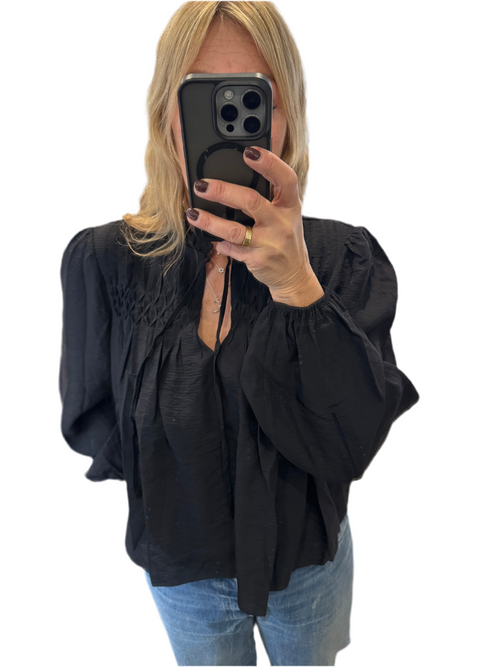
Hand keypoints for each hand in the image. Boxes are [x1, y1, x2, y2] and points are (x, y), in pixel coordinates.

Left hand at [185, 146, 315, 296]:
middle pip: (251, 201)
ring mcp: (270, 243)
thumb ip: (269, 196)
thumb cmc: (284, 237)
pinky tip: (212, 239)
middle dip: (223, 191)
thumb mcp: (285, 214)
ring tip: (193, 213)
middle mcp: (282, 222)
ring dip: (210, 221)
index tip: (250, 151)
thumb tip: (235, 174)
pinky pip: (232, 249)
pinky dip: (220, 243)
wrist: (293, 274)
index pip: (285, 178)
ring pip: (235, 230)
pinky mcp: (258, 260)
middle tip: (201, 185)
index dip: (269, 163)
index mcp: (290, 205)